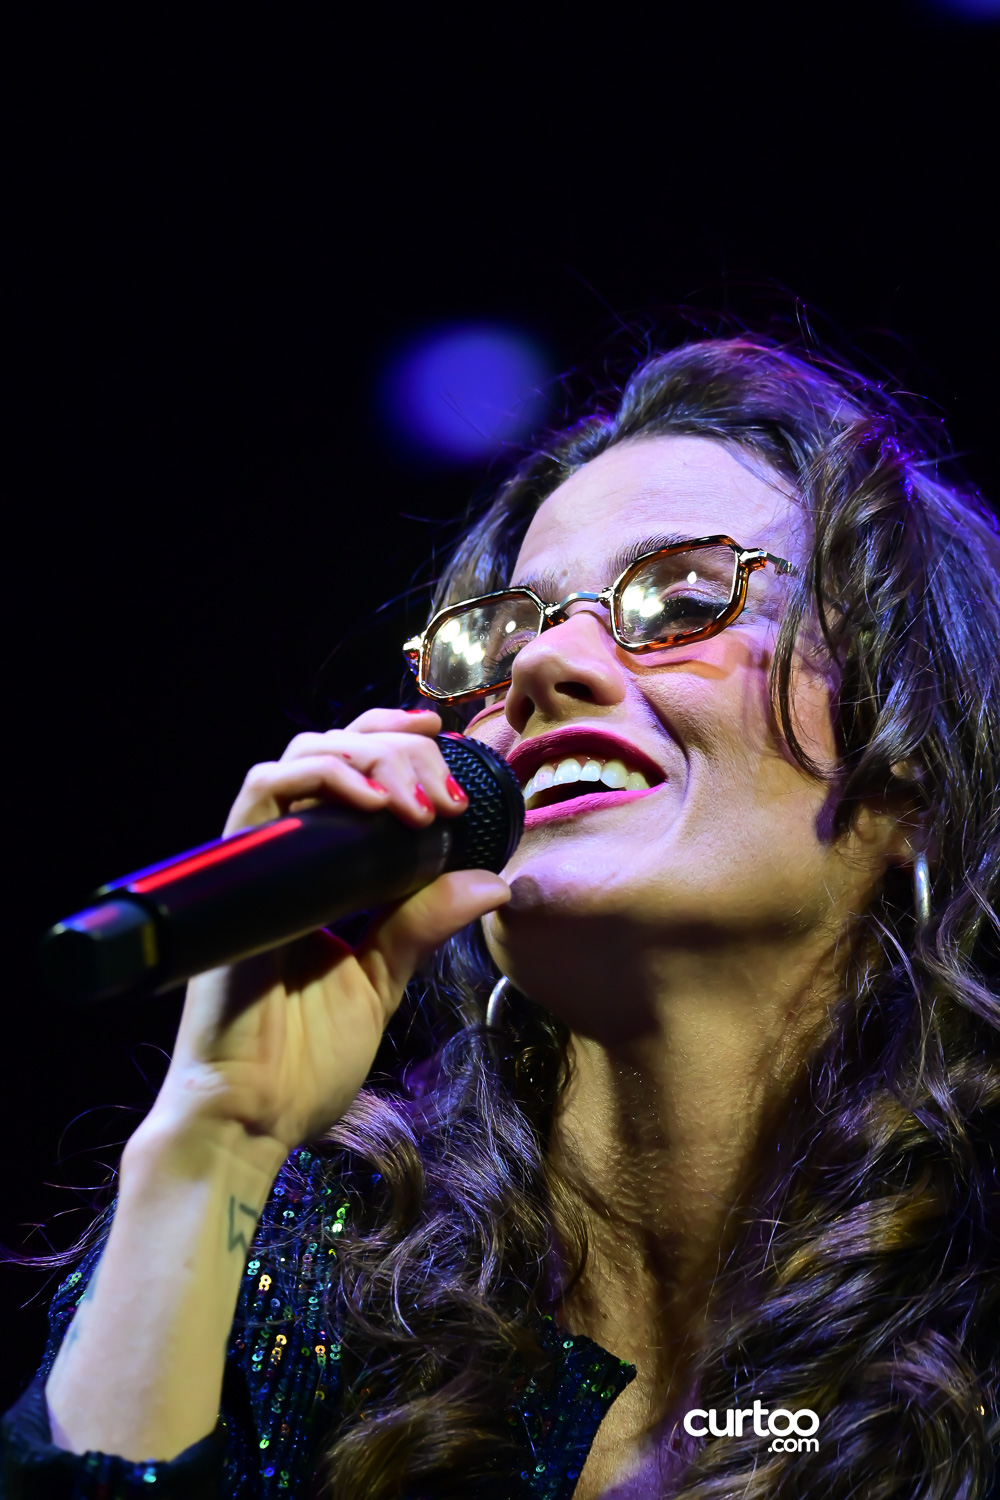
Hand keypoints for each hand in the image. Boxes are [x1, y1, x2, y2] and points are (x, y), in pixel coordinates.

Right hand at [142, 709, 509, 1158]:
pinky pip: (264, 794)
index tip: (441, 739)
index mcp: (313, 874)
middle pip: (327, 751)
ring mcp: (255, 863)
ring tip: (420, 801)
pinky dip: (323, 782)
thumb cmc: (303, 1060)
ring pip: (298, 758)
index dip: (386, 741)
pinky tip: (376, 806)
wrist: (253, 1117)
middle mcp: (280, 857)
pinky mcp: (234, 878)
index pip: (343, 772)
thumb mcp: (384, 978)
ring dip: (369, 760)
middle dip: (394, 750)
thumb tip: (495, 881)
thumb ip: (424, 922)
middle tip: (444, 788)